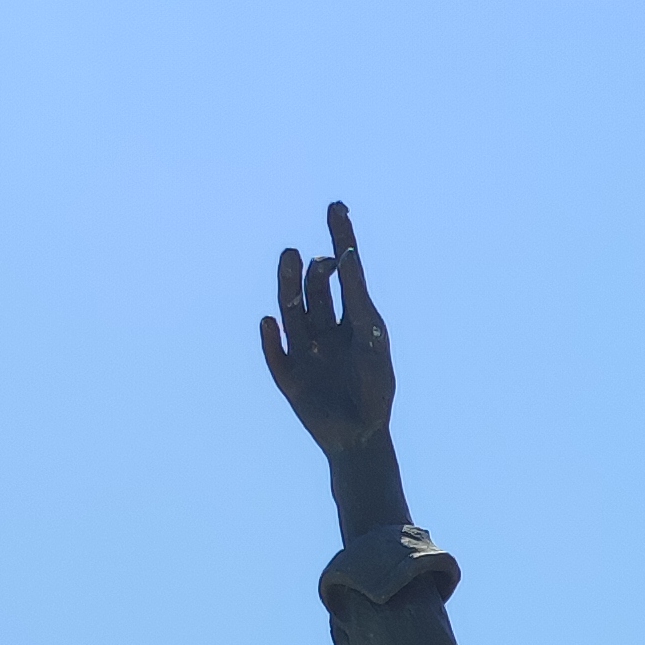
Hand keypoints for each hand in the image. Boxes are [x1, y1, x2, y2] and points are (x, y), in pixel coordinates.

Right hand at [261, 201, 395, 459]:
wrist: (362, 437)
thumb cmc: (375, 389)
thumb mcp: (371, 340)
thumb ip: (358, 300)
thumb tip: (346, 256)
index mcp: (350, 320)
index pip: (344, 272)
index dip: (340, 239)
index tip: (336, 207)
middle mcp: (325, 330)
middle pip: (313, 290)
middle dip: (310, 270)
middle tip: (312, 256)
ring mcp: (305, 352)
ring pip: (292, 313)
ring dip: (289, 286)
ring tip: (292, 259)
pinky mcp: (290, 378)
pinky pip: (276, 355)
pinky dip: (271, 339)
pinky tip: (270, 321)